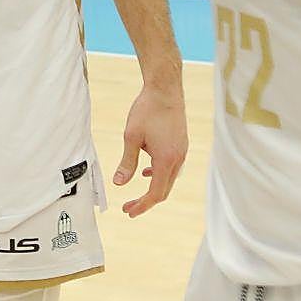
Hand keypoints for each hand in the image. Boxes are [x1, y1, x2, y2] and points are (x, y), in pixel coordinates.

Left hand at [115, 75, 189, 217]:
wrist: (165, 89)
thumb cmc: (147, 110)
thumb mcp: (131, 137)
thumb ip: (126, 162)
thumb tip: (119, 183)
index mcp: (166, 160)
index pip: (155, 193)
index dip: (142, 205)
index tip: (128, 211)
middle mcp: (178, 159)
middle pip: (163, 190)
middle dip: (146, 201)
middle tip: (128, 207)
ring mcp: (182, 152)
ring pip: (168, 179)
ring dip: (153, 188)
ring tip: (136, 194)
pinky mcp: (181, 145)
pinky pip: (171, 168)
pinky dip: (158, 174)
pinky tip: (147, 171)